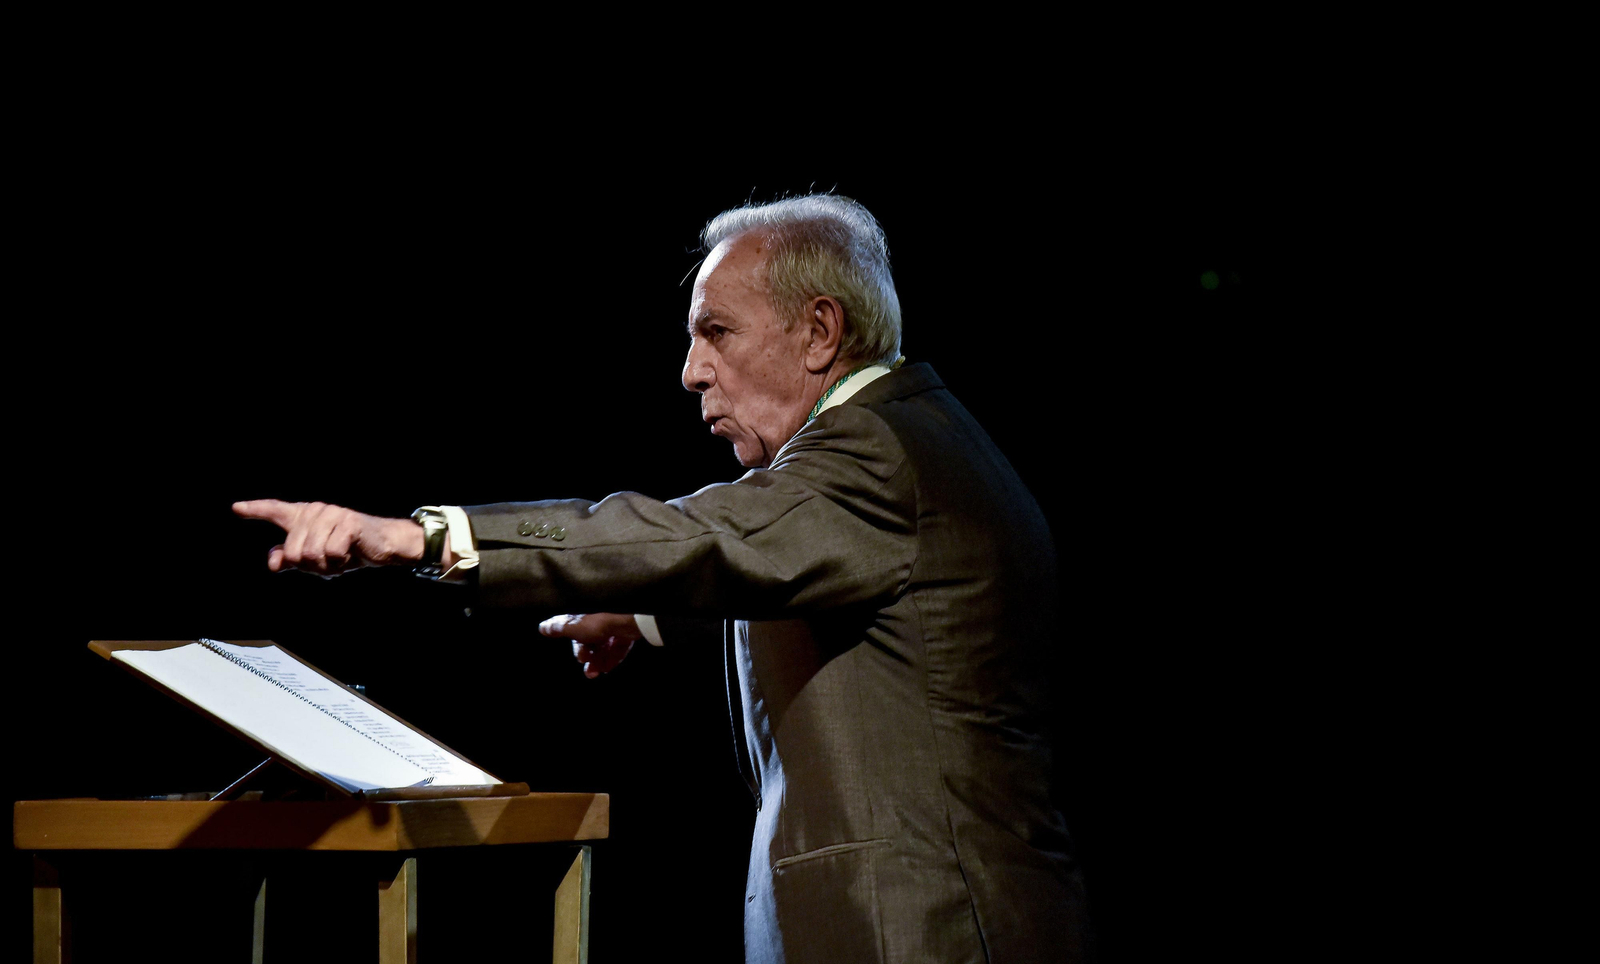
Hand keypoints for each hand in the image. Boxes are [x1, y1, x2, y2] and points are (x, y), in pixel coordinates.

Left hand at [233, 499, 429, 576]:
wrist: (382, 545)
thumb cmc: (346, 549)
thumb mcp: (316, 558)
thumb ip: (292, 559)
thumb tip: (274, 561)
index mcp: (304, 516)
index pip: (276, 511)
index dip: (255, 510)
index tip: (236, 508)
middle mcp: (315, 511)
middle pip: (293, 552)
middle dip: (310, 567)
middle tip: (328, 562)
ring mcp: (332, 514)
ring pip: (311, 554)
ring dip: (327, 566)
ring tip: (340, 557)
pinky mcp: (347, 522)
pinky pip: (331, 553)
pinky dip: (340, 562)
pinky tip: (350, 554)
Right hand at [540, 613, 639, 678]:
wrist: (624, 621)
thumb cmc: (596, 623)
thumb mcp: (572, 627)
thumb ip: (558, 628)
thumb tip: (541, 627)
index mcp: (585, 618)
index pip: (578, 634)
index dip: (579, 648)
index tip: (581, 658)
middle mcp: (599, 622)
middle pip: (592, 642)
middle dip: (589, 657)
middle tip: (589, 668)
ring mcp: (615, 628)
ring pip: (604, 647)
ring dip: (598, 661)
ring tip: (596, 673)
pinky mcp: (627, 633)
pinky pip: (618, 648)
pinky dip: (612, 659)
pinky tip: (607, 669)